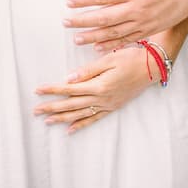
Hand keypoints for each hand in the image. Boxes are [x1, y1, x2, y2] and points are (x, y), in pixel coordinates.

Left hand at [33, 45, 152, 133]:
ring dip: (62, 118)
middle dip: (52, 107)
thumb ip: (88, 71)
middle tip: (36, 110)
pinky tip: (70, 129)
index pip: (69, 89)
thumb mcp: (109, 59)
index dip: (53, 90)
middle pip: (71, 104)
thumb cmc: (131, 58)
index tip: (38, 90)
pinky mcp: (112, 107)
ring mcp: (107, 105)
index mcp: (99, 86)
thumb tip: (69, 79)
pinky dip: (81, 124)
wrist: (152, 67)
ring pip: (80, 114)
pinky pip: (94, 119)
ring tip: (47, 121)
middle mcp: (101, 99)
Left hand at [63, 0, 187, 51]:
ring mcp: (142, 22)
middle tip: (65, 22)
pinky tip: (97, 47)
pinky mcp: (148, 30)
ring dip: (93, 36)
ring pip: (113, 32)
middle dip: (82, 20)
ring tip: (76, 39)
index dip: (84, 0)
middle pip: (104, 17)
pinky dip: (111, 45)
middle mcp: (137, 8)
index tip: (69, 2)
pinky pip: (126, 40)